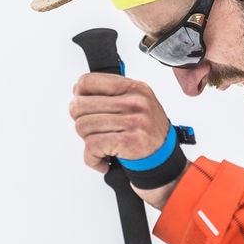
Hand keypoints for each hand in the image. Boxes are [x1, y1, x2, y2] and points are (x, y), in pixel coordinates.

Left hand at [69, 72, 188, 208]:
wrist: (164, 162)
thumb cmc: (147, 135)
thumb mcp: (136, 105)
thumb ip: (111, 96)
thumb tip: (79, 92)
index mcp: (134, 89)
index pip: (88, 81)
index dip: (78, 96)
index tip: (83, 108)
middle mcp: (135, 102)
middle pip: (80, 106)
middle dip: (80, 122)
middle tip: (91, 131)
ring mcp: (134, 121)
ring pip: (83, 126)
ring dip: (87, 142)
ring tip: (101, 146)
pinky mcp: (130, 141)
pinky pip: (92, 146)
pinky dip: (92, 158)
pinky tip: (101, 159)